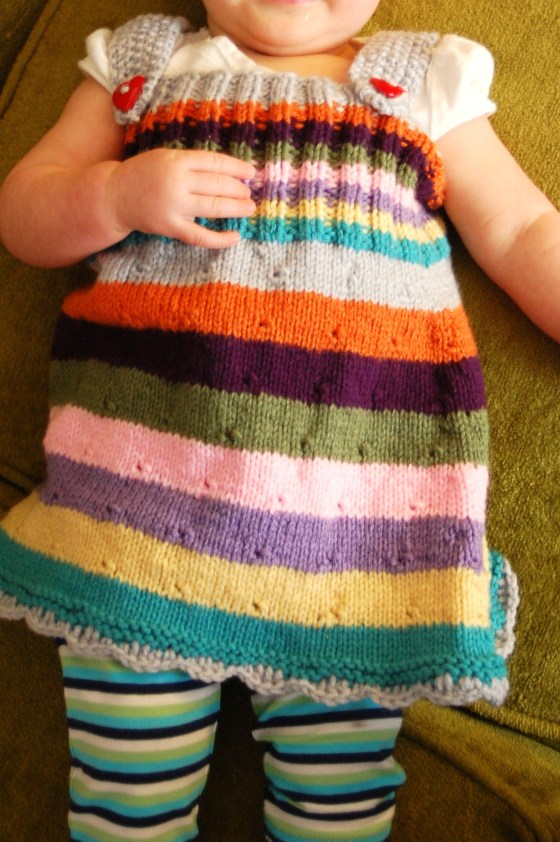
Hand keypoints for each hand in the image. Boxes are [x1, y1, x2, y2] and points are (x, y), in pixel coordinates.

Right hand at [107, 148, 255, 247]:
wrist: (114, 196)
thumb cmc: (143, 175)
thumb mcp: (165, 158)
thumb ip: (190, 163)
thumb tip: (225, 171)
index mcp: (177, 160)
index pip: (215, 162)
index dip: (236, 168)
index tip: (251, 173)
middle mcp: (177, 182)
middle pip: (218, 185)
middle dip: (239, 189)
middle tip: (250, 193)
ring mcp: (175, 206)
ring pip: (214, 208)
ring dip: (236, 208)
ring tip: (249, 208)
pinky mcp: (171, 227)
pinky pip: (201, 236)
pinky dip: (220, 239)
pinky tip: (235, 237)